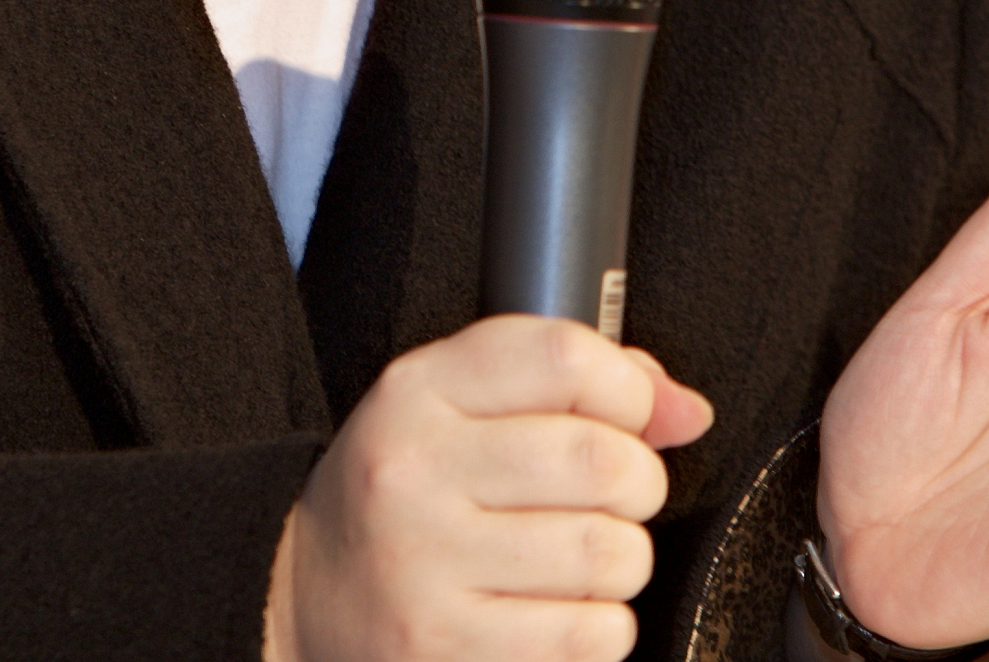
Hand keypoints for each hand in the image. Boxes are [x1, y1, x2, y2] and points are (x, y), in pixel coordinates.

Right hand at [263, 312, 714, 661]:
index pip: (563, 355)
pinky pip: (592, 635)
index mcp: (416, 393)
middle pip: (603, 460)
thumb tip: (685, 410)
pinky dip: (599, 626)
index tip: (629, 417)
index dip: (627, 389)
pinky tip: (555, 610)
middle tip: (613, 497)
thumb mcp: (460, 405)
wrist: (303, 596)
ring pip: (610, 554)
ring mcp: (425, 569)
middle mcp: (412, 474)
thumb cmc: (407, 493)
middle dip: (638, 483)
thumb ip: (574, 384)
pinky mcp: (447, 651)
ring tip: (577, 557)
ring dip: (621, 560)